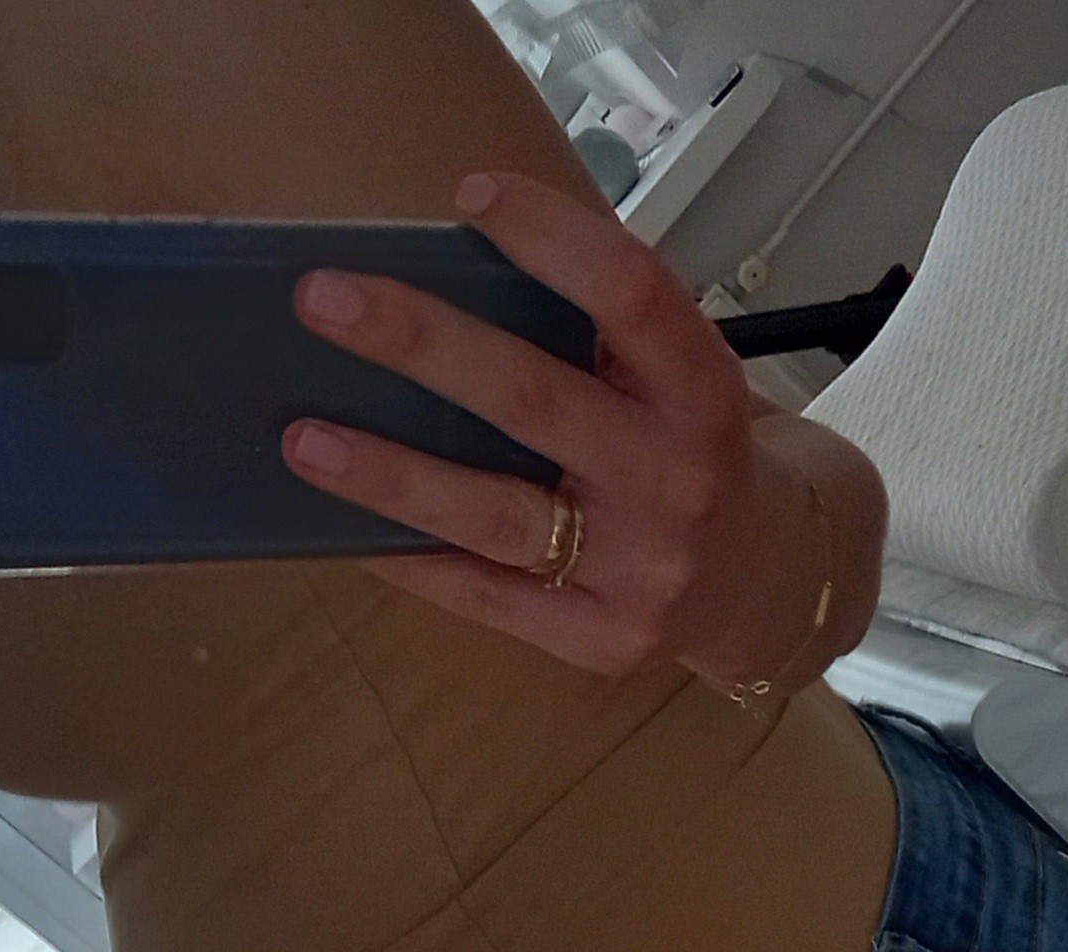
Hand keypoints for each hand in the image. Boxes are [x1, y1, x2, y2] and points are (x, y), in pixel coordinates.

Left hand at [282, 171, 808, 683]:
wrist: (764, 584)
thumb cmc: (688, 451)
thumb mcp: (677, 380)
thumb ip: (595, 336)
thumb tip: (434, 279)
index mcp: (704, 391)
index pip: (631, 295)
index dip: (552, 239)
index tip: (470, 196)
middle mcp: (678, 478)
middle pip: (535, 401)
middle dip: (421, 344)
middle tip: (322, 300)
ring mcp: (641, 569)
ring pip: (496, 514)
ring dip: (391, 473)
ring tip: (303, 438)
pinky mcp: (602, 639)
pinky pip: (489, 596)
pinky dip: (414, 560)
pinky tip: (350, 530)